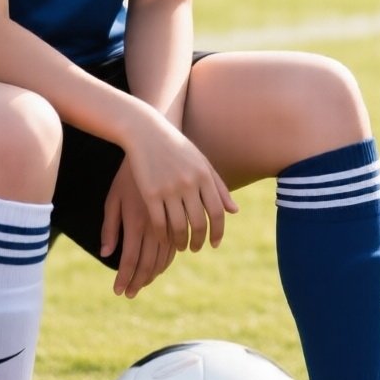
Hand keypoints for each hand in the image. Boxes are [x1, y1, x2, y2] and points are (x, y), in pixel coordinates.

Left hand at [101, 158, 176, 298]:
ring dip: (154, 273)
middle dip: (138, 281)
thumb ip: (110, 226)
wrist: (153, 147)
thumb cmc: (126, 174)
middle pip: (148, 262)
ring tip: (142, 284)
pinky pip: (176, 244)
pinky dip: (168, 259)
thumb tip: (106, 254)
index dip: (125, 278)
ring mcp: (169, 218)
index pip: (131, 259)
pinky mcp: (180, 213)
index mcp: (135, 219)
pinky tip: (160, 267)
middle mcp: (154, 222)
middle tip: (129, 294)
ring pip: (165, 256)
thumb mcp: (113, 197)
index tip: (119, 292)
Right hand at [120, 104, 236, 256]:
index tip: (215, 244)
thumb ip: (219, 186)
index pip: (217, 212)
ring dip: (181, 242)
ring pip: (178, 226)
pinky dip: (163, 235)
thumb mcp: (201, 162)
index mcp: (204, 175)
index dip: (218, 232)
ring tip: (181, 246)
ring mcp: (169, 188)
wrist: (146, 131)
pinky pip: (159, 222)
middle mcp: (189, 183)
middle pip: (198, 223)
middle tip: (195, 248)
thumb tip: (234, 211)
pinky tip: (164, 239)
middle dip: (198, 241)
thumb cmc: (176, 147)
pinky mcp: (150, 192)